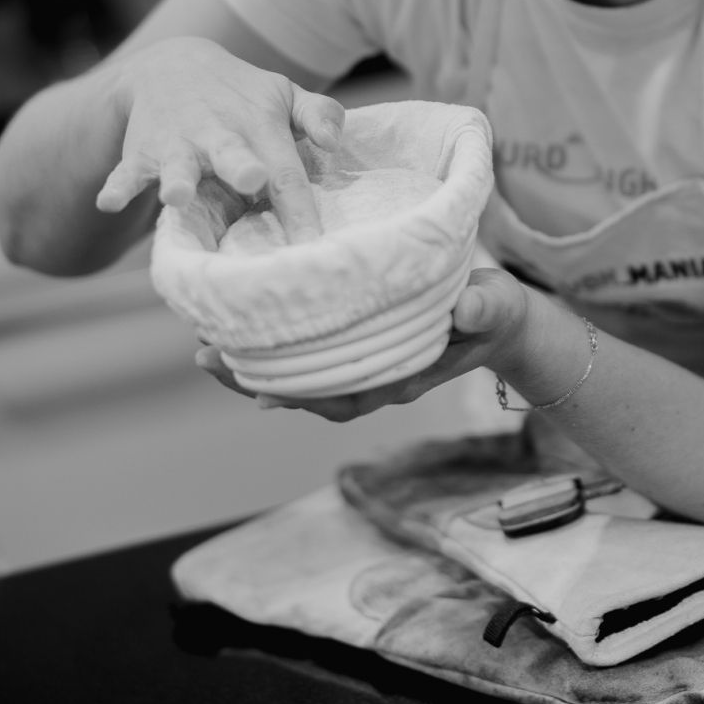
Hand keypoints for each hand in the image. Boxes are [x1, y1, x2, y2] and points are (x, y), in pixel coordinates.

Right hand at [95, 35, 343, 242]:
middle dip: (242, 168)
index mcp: (260, 125)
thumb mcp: (283, 95)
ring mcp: (177, 143)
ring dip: (176, 179)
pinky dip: (117, 185)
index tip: (312, 246)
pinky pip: (127, 171)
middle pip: (233, 154)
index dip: (300, 208)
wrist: (171, 66)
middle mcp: (219, 133)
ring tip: (175, 196)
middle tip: (253, 181)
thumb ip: (319, 114)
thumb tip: (336, 142)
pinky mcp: (141, 151)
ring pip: (177, 164)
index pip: (286, 171)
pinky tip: (108, 202)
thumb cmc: (242, 97)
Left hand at [195, 266, 529, 419]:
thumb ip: (484, 309)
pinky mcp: (355, 340)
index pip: (344, 396)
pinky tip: (239, 333)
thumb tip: (465, 310)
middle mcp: (374, 375)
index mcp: (403, 373)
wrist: (496, 318)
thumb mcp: (495, 307)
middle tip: (206, 359)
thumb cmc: (493, 312)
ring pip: (300, 375)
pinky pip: (307, 354)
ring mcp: (362, 361)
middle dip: (255, 380)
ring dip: (253, 365)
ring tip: (206, 347)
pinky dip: (273, 346)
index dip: (301, 395)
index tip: (257, 389)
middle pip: (307, 391)